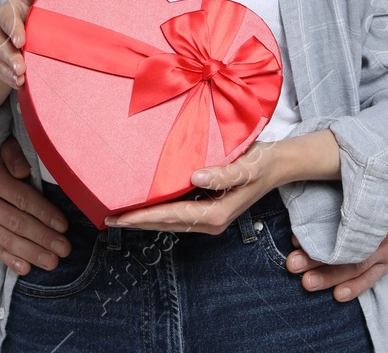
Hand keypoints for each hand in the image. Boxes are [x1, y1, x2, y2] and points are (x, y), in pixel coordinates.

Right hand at [0, 0, 50, 90]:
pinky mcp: (0, 62)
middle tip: (21, 67)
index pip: (7, 19)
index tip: (21, 41)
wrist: (18, 24)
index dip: (13, 30)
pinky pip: (1, 72)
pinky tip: (20, 84)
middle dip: (9, 56)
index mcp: (7, 11)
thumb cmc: (29, 6)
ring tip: (21, 78)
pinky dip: (9, 80)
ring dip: (9, 70)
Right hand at [0, 138, 71, 275]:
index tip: (64, 226)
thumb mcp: (8, 145)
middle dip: (42, 238)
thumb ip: (14, 155)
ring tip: (52, 263)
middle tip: (64, 250)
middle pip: (16, 223)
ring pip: (7, 239)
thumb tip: (22, 171)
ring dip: (31, 253)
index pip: (21, 199)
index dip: (43, 213)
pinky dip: (11, 260)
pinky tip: (26, 269)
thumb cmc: (3, 155)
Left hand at [104, 139, 286, 235]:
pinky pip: (178, 214)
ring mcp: (209, 217)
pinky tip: (146, 205)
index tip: (120, 217)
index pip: (171, 216)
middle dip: (137, 222)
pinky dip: (159, 212)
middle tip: (107, 218)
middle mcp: (210, 221)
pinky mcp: (209, 209)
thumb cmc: (262, 162)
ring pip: (170, 221)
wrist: (279, 163)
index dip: (144, 217)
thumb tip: (194, 178)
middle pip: (166, 224)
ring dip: (146, 219)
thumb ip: (221, 174)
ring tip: (120, 215)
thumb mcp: (245, 166)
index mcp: (215, 214)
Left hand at [284, 160, 387, 300]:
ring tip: (307, 283)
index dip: (321, 237)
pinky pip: (373, 275)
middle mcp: (382, 232)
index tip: (294, 241)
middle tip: (293, 264)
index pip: (344, 231)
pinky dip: (356, 286)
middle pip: (348, 252)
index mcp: (374, 210)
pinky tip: (338, 295)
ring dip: (331, 277)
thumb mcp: (369, 175)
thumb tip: (310, 178)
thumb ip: (346, 179)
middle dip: (318, 261)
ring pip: (358, 268)